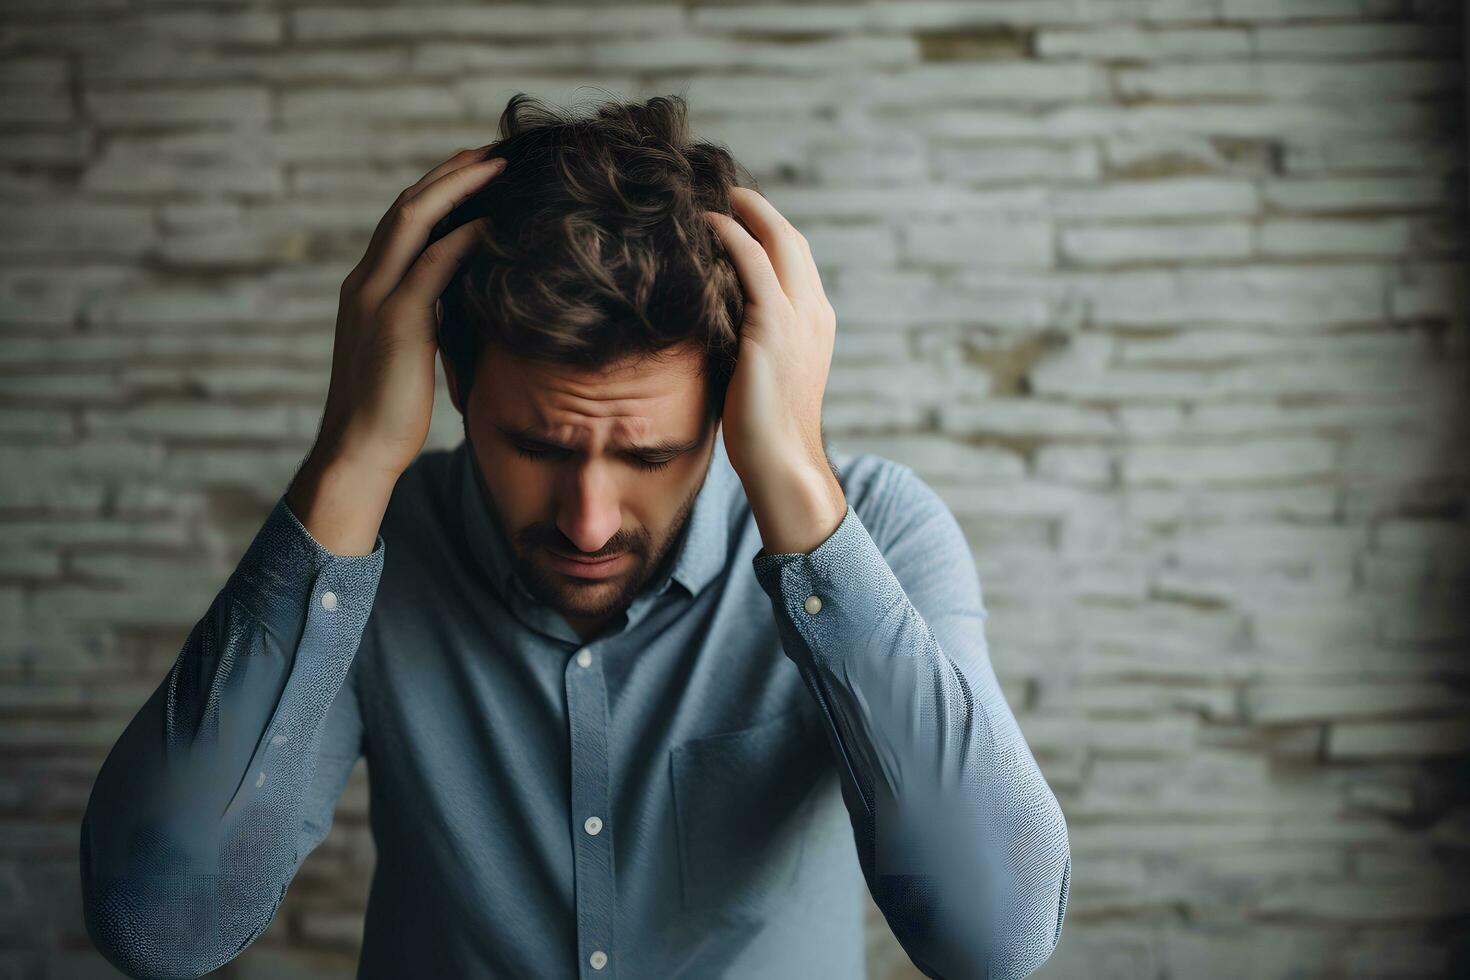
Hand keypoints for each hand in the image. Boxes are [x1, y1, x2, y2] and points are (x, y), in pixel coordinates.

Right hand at [312, 145, 506, 481]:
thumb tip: (463, 304)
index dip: (433, 191)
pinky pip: (434, 264)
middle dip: (447, 174)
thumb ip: (425, 320)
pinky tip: (492, 223)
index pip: (397, 223)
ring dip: (457, 189)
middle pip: (403, 207)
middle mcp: (364, 283)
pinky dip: (464, 237)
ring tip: (494, 169)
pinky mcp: (398, 321)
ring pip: (413, 220)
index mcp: (363, 289)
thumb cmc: (389, 412)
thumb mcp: (406, 354)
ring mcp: (376, 298)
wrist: (358, 451)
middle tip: (487, 153)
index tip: (469, 171)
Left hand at [704, 187, 845, 553]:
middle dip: (758, 208)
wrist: (781, 462)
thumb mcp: (759, 372)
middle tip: (723, 190)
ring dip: (745, 210)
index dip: (769, 230)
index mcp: (816, 323)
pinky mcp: (773, 325)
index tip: (738, 214)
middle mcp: (814, 312)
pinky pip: (753, 262)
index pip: (796, 259)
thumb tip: (712, 320)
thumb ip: (748, 339)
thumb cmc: (762, 430)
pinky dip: (731, 235)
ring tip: (712, 195)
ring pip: (776, 240)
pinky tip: (706, 224)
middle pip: (791, 239)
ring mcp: (799, 316)